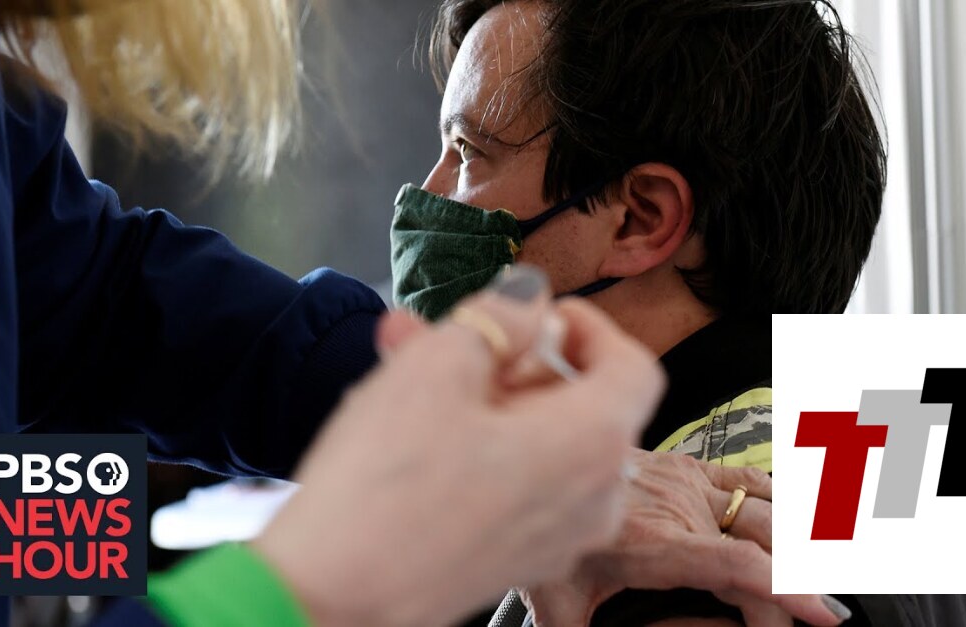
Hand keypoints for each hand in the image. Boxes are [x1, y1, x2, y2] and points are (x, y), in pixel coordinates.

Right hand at [253, 266, 665, 626]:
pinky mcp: (516, 559)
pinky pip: (516, 480)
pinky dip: (478, 442)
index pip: (633, 365)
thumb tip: (529, 299)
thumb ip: (499, 317)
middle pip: (576, 401)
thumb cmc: (385, 487)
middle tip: (445, 330)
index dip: (589, 325)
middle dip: (508, 356)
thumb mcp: (438, 366)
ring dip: (480, 393)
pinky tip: (411, 422)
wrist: (332, 595)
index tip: (539, 312)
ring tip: (407, 363)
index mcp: (592, 443)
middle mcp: (593, 498)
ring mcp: (557, 537)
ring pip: (536, 439)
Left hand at [520, 451, 849, 626]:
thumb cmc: (548, 530)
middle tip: (800, 619)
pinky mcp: (689, 465)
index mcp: (654, 541)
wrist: (537, 462)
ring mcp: (688, 481)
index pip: (740, 564)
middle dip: (794, 585)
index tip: (822, 615)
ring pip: (768, 509)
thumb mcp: (556, 603)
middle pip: (766, 544)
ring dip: (799, 543)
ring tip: (818, 577)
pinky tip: (796, 527)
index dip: (787, 589)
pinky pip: (750, 478)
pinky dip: (781, 502)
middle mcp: (680, 505)